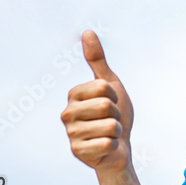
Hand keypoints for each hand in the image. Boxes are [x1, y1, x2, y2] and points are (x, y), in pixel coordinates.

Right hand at [61, 30, 134, 171]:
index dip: (115, 96)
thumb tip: (88, 32)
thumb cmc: (114, 115)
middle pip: (106, 106)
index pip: (104, 87)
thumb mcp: (110, 84)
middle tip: (110, 120)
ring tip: (108, 134)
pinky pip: (108, 143)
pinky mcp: (78, 152)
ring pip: (110, 125)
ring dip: (116, 131)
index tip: (111, 103)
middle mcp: (67, 113)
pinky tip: (105, 147)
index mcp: (74, 95)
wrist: (118, 147)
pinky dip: (113, 145)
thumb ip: (98, 60)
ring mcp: (71, 134)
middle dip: (117, 114)